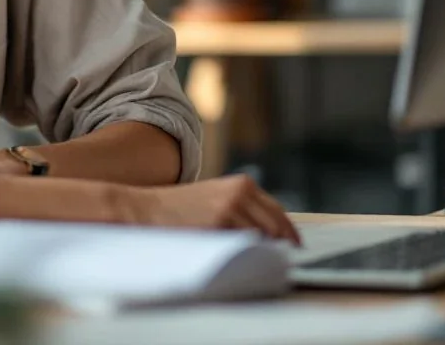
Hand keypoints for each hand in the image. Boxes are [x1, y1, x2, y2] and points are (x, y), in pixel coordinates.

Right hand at [118, 174, 300, 242]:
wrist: (149, 209)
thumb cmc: (182, 207)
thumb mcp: (216, 196)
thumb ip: (243, 206)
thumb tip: (274, 233)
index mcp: (242, 184)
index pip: (278, 212)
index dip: (289, 232)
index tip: (294, 247)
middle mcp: (240, 192)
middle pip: (277, 226)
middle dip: (280, 244)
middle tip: (280, 260)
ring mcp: (231, 208)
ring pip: (263, 238)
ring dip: (262, 251)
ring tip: (253, 259)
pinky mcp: (220, 224)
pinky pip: (244, 245)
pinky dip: (246, 254)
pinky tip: (239, 257)